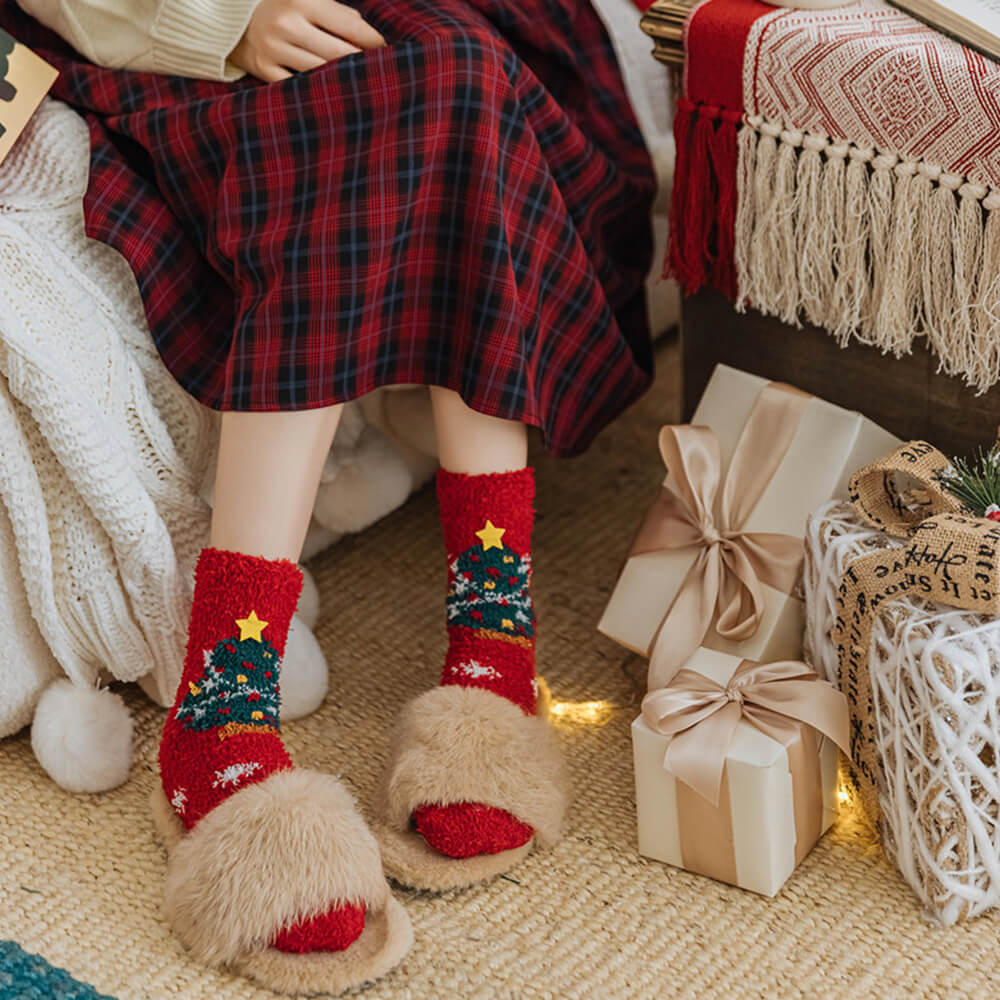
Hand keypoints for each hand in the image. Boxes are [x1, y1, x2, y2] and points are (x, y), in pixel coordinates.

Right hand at [229, 0, 385, 81]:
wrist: (228, 15)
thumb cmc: (279, 5)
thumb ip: (336, 11)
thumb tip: (367, 33)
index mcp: (302, 0)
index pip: (351, 26)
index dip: (374, 41)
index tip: (387, 51)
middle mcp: (287, 24)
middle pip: (340, 54)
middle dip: (361, 63)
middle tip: (378, 72)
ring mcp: (274, 49)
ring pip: (322, 73)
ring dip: (342, 79)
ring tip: (358, 83)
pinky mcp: (263, 69)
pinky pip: (299, 86)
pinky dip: (316, 89)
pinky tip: (330, 92)